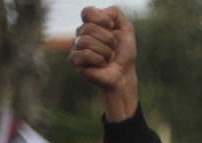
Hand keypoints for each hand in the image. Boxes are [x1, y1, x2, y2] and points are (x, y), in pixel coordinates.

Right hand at [69, 6, 138, 120]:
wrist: (124, 74)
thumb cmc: (124, 52)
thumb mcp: (126, 29)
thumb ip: (115, 13)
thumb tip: (101, 11)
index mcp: (91, 23)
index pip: (87, 12)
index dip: (102, 20)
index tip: (112, 29)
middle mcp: (81, 33)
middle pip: (89, 27)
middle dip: (108, 39)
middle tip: (113, 47)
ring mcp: (76, 46)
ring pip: (86, 40)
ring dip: (105, 51)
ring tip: (109, 57)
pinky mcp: (75, 60)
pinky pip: (84, 54)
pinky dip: (98, 60)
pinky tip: (102, 64)